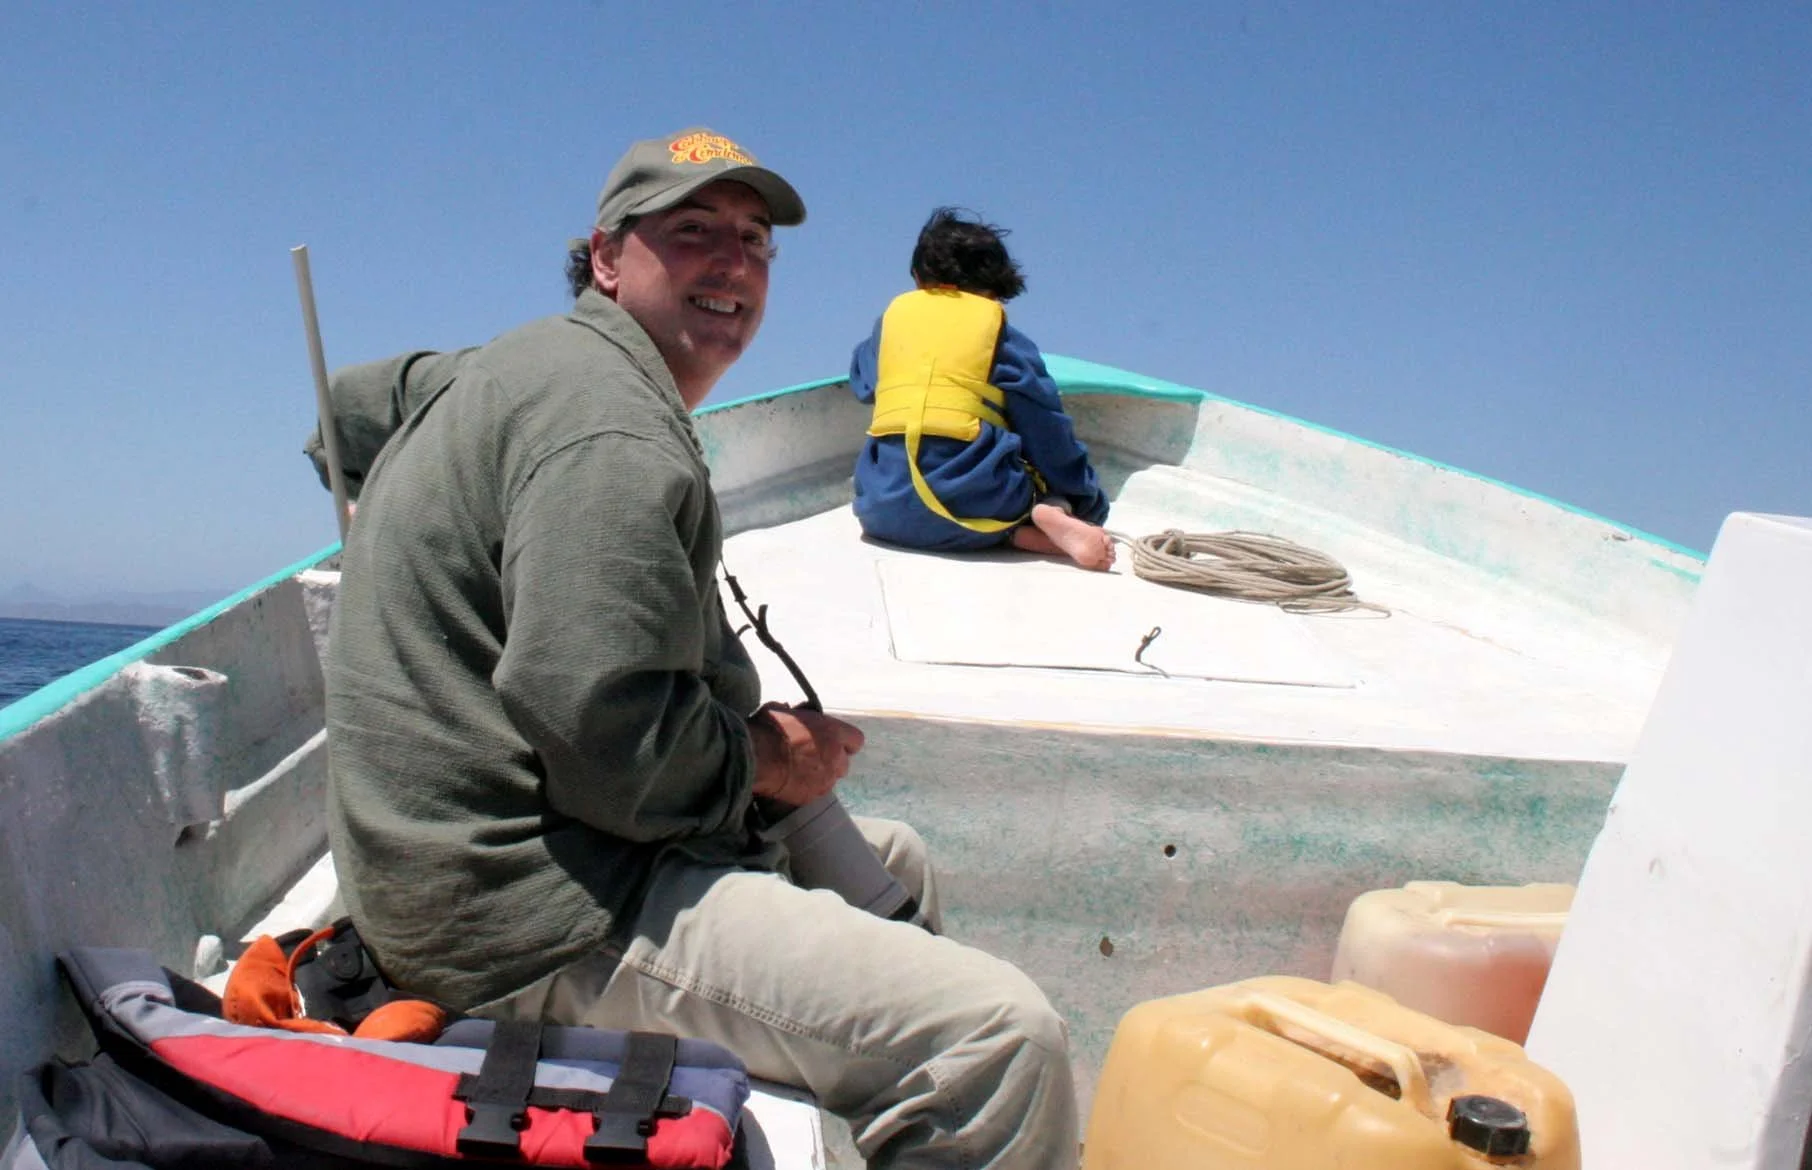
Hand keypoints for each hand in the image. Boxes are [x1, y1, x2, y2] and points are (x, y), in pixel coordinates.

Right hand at [747, 703, 864, 808]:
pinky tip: (791, 781)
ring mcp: (825, 779)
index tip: (835, 742)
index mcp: (833, 732)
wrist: (756, 758)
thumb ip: (796, 714)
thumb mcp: (783, 711)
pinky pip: (815, 792)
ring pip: (830, 779)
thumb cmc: (768, 730)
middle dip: (832, 761)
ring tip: (800, 771)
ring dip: (820, 775)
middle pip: (844, 763)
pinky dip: (806, 788)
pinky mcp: (811, 796)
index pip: (856, 739)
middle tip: (814, 757)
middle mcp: (835, 757)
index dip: (845, 742)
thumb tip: (791, 709)